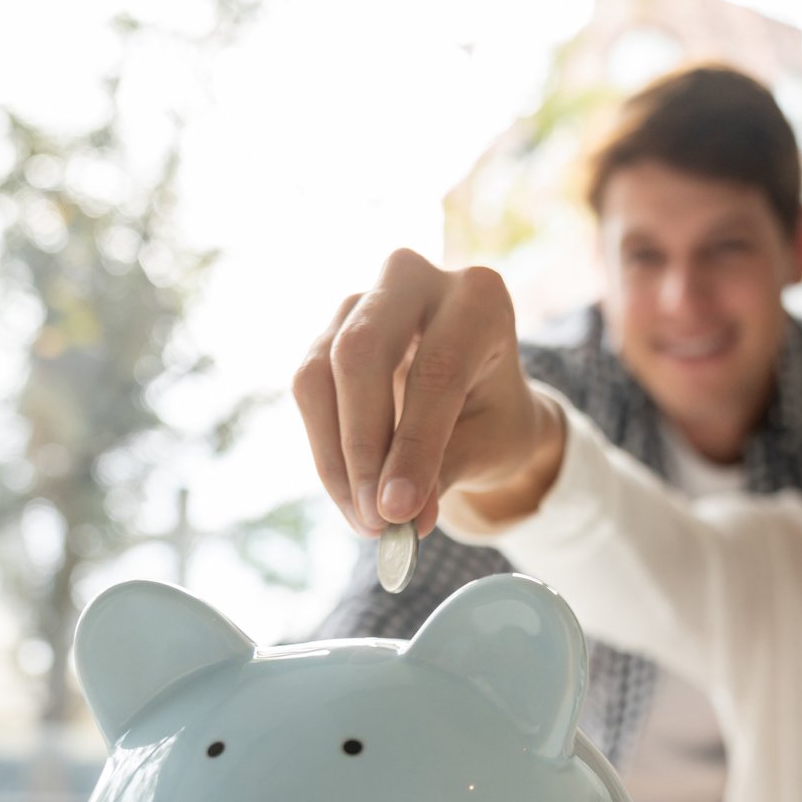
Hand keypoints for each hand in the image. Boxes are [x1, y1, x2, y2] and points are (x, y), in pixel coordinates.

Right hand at [292, 248, 565, 538]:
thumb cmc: (492, 415)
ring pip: (321, 375)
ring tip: (368, 522)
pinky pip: (309, 392)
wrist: (478, 398)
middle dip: (363, 446)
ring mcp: (362, 300)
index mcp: (478, 298)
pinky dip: (327, 454)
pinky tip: (352, 496)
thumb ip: (444, 472)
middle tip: (376, 519)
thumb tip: (397, 517)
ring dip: (338, 459)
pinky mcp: (327, 331)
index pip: (436, 369)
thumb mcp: (489, 446)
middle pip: (361, 353)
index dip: (414, 445)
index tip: (400, 512)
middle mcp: (413, 279)